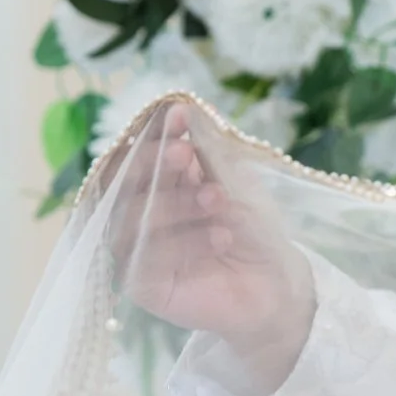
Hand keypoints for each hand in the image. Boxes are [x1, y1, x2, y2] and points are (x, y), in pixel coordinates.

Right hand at [107, 105, 317, 395]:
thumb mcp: (233, 181)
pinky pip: (145, 259)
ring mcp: (134, 251)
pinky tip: (220, 237)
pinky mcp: (141, 286)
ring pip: (131, 220)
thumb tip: (182, 109)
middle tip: (186, 155)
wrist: (276, 284)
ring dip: (175, 204)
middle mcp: (134, 215)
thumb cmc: (251, 227)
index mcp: (151, 184)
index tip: (178, 115)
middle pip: (119, 184)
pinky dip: (184, 243)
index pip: (134, 154)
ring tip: (218, 200)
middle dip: (153, 164)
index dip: (151, 134)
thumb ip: (205, 152)